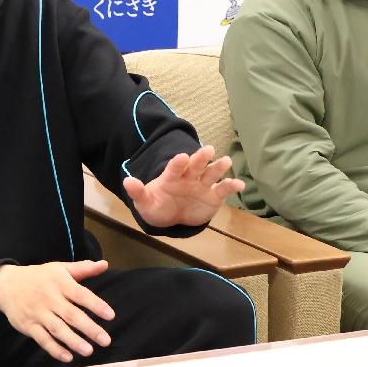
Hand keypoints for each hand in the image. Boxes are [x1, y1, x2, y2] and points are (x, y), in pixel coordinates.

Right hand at [0, 260, 114, 362]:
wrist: (6, 284)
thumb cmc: (39, 277)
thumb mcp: (59, 268)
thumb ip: (83, 269)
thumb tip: (104, 264)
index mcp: (60, 283)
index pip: (80, 294)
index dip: (95, 305)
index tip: (110, 315)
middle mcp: (50, 298)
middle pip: (71, 315)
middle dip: (89, 328)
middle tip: (105, 340)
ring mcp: (38, 313)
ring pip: (58, 329)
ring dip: (73, 341)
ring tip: (89, 351)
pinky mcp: (29, 326)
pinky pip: (42, 339)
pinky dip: (54, 349)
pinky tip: (68, 357)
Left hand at [122, 146, 244, 228]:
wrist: (172, 216)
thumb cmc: (157, 205)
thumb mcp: (145, 202)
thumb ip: (138, 192)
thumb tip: (127, 182)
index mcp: (171, 177)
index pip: (174, 168)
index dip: (177, 163)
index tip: (181, 157)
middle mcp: (189, 177)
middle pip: (195, 165)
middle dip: (201, 158)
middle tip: (208, 149)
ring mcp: (202, 185)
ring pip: (211, 174)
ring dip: (218, 167)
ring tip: (226, 161)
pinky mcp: (214, 196)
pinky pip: (223, 190)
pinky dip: (232, 186)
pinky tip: (240, 184)